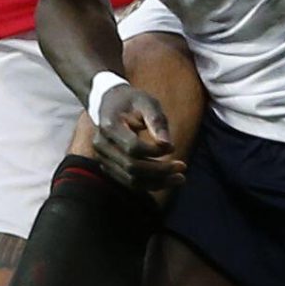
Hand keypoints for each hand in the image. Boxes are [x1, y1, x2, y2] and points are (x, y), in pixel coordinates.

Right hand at [90, 81, 185, 195]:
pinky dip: (149, 184)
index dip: (154, 151)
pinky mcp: (107, 167)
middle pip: (131, 167)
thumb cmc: (132, 101)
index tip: (173, 147)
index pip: (132, 147)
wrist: (109, 103)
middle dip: (160, 171)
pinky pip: (129, 182)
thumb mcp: (147, 102)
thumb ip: (157, 121)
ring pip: (130, 180)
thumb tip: (167, 145)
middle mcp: (101, 145)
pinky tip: (166, 180)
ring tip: (179, 178)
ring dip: (157, 183)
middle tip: (182, 167)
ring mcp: (102, 158)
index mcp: (109, 126)